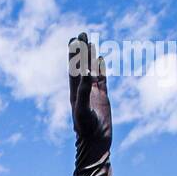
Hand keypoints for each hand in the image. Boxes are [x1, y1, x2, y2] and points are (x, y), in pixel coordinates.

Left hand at [68, 32, 111, 153]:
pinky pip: (102, 79)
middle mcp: (83, 91)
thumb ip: (83, 91)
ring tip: (90, 42)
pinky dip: (101, 69)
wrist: (95, 142)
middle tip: (81, 33)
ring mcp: (93, 93)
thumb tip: (83, 73)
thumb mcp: (83, 109)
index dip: (73, 54)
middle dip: (81, 51)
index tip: (73, 39)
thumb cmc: (86, 129)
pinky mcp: (103, 97)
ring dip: (91, 57)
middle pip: (82, 66)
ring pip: (92, 70)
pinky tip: (101, 59)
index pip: (74, 69)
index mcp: (75, 92)